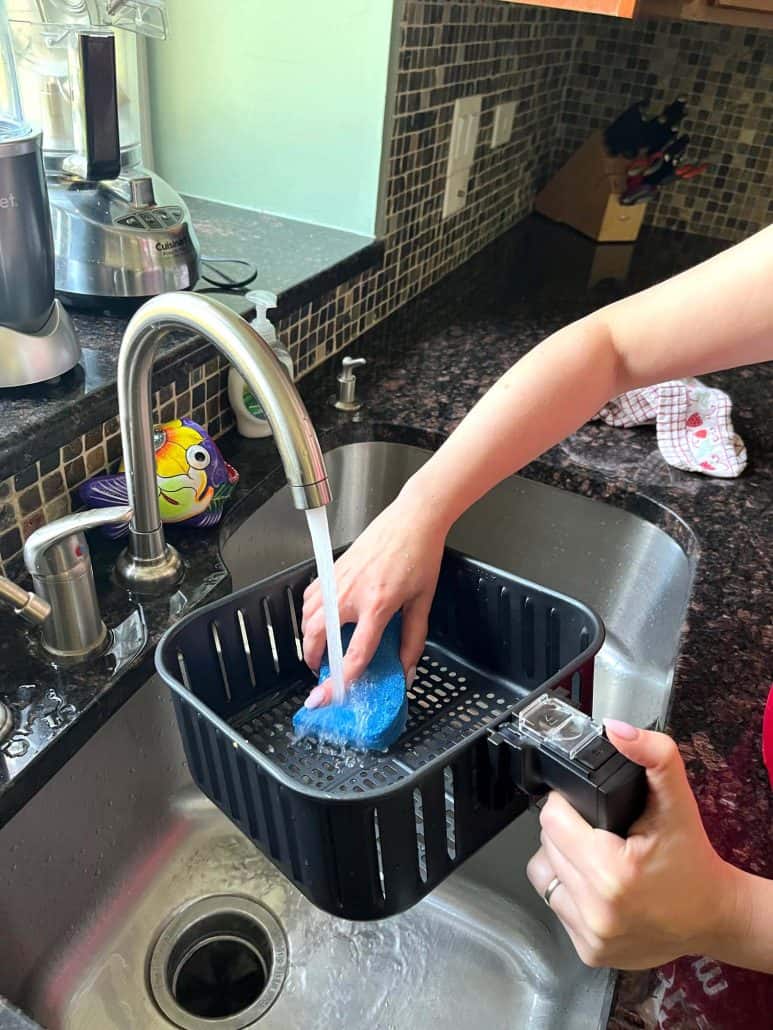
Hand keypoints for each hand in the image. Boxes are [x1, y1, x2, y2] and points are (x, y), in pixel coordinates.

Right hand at [301, 486, 447, 706]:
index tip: (328, 697)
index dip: (340, 681)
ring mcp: (337, 580)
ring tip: (322, 650)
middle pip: (317, 637)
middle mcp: (351, 594)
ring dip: (310, 639)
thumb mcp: (423, 602)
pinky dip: (308, 613)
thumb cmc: (420, 555)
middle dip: (315, 660)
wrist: (413, 518)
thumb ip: (413, 639)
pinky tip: (321, 619)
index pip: (353, 654)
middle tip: (324, 673)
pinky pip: (309, 597)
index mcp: (377, 605)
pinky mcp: (332, 568)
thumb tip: (407, 669)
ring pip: (307, 618)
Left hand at [526, 720, 739, 969]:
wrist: (714, 916)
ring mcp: (590, 936)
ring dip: (562, 859)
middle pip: (546, 845)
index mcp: (611, 873)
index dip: (566, 805)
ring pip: (544, 874)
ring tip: (593, 854)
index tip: (587, 807)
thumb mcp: (676, 801)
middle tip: (598, 830)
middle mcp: (596, 910)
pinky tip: (595, 883)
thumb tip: (616, 729)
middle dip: (567, 831)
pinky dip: (570, 890)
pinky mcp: (589, 952)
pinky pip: (556, 903)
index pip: (552, 819)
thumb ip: (652, 756)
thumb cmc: (692, 859)